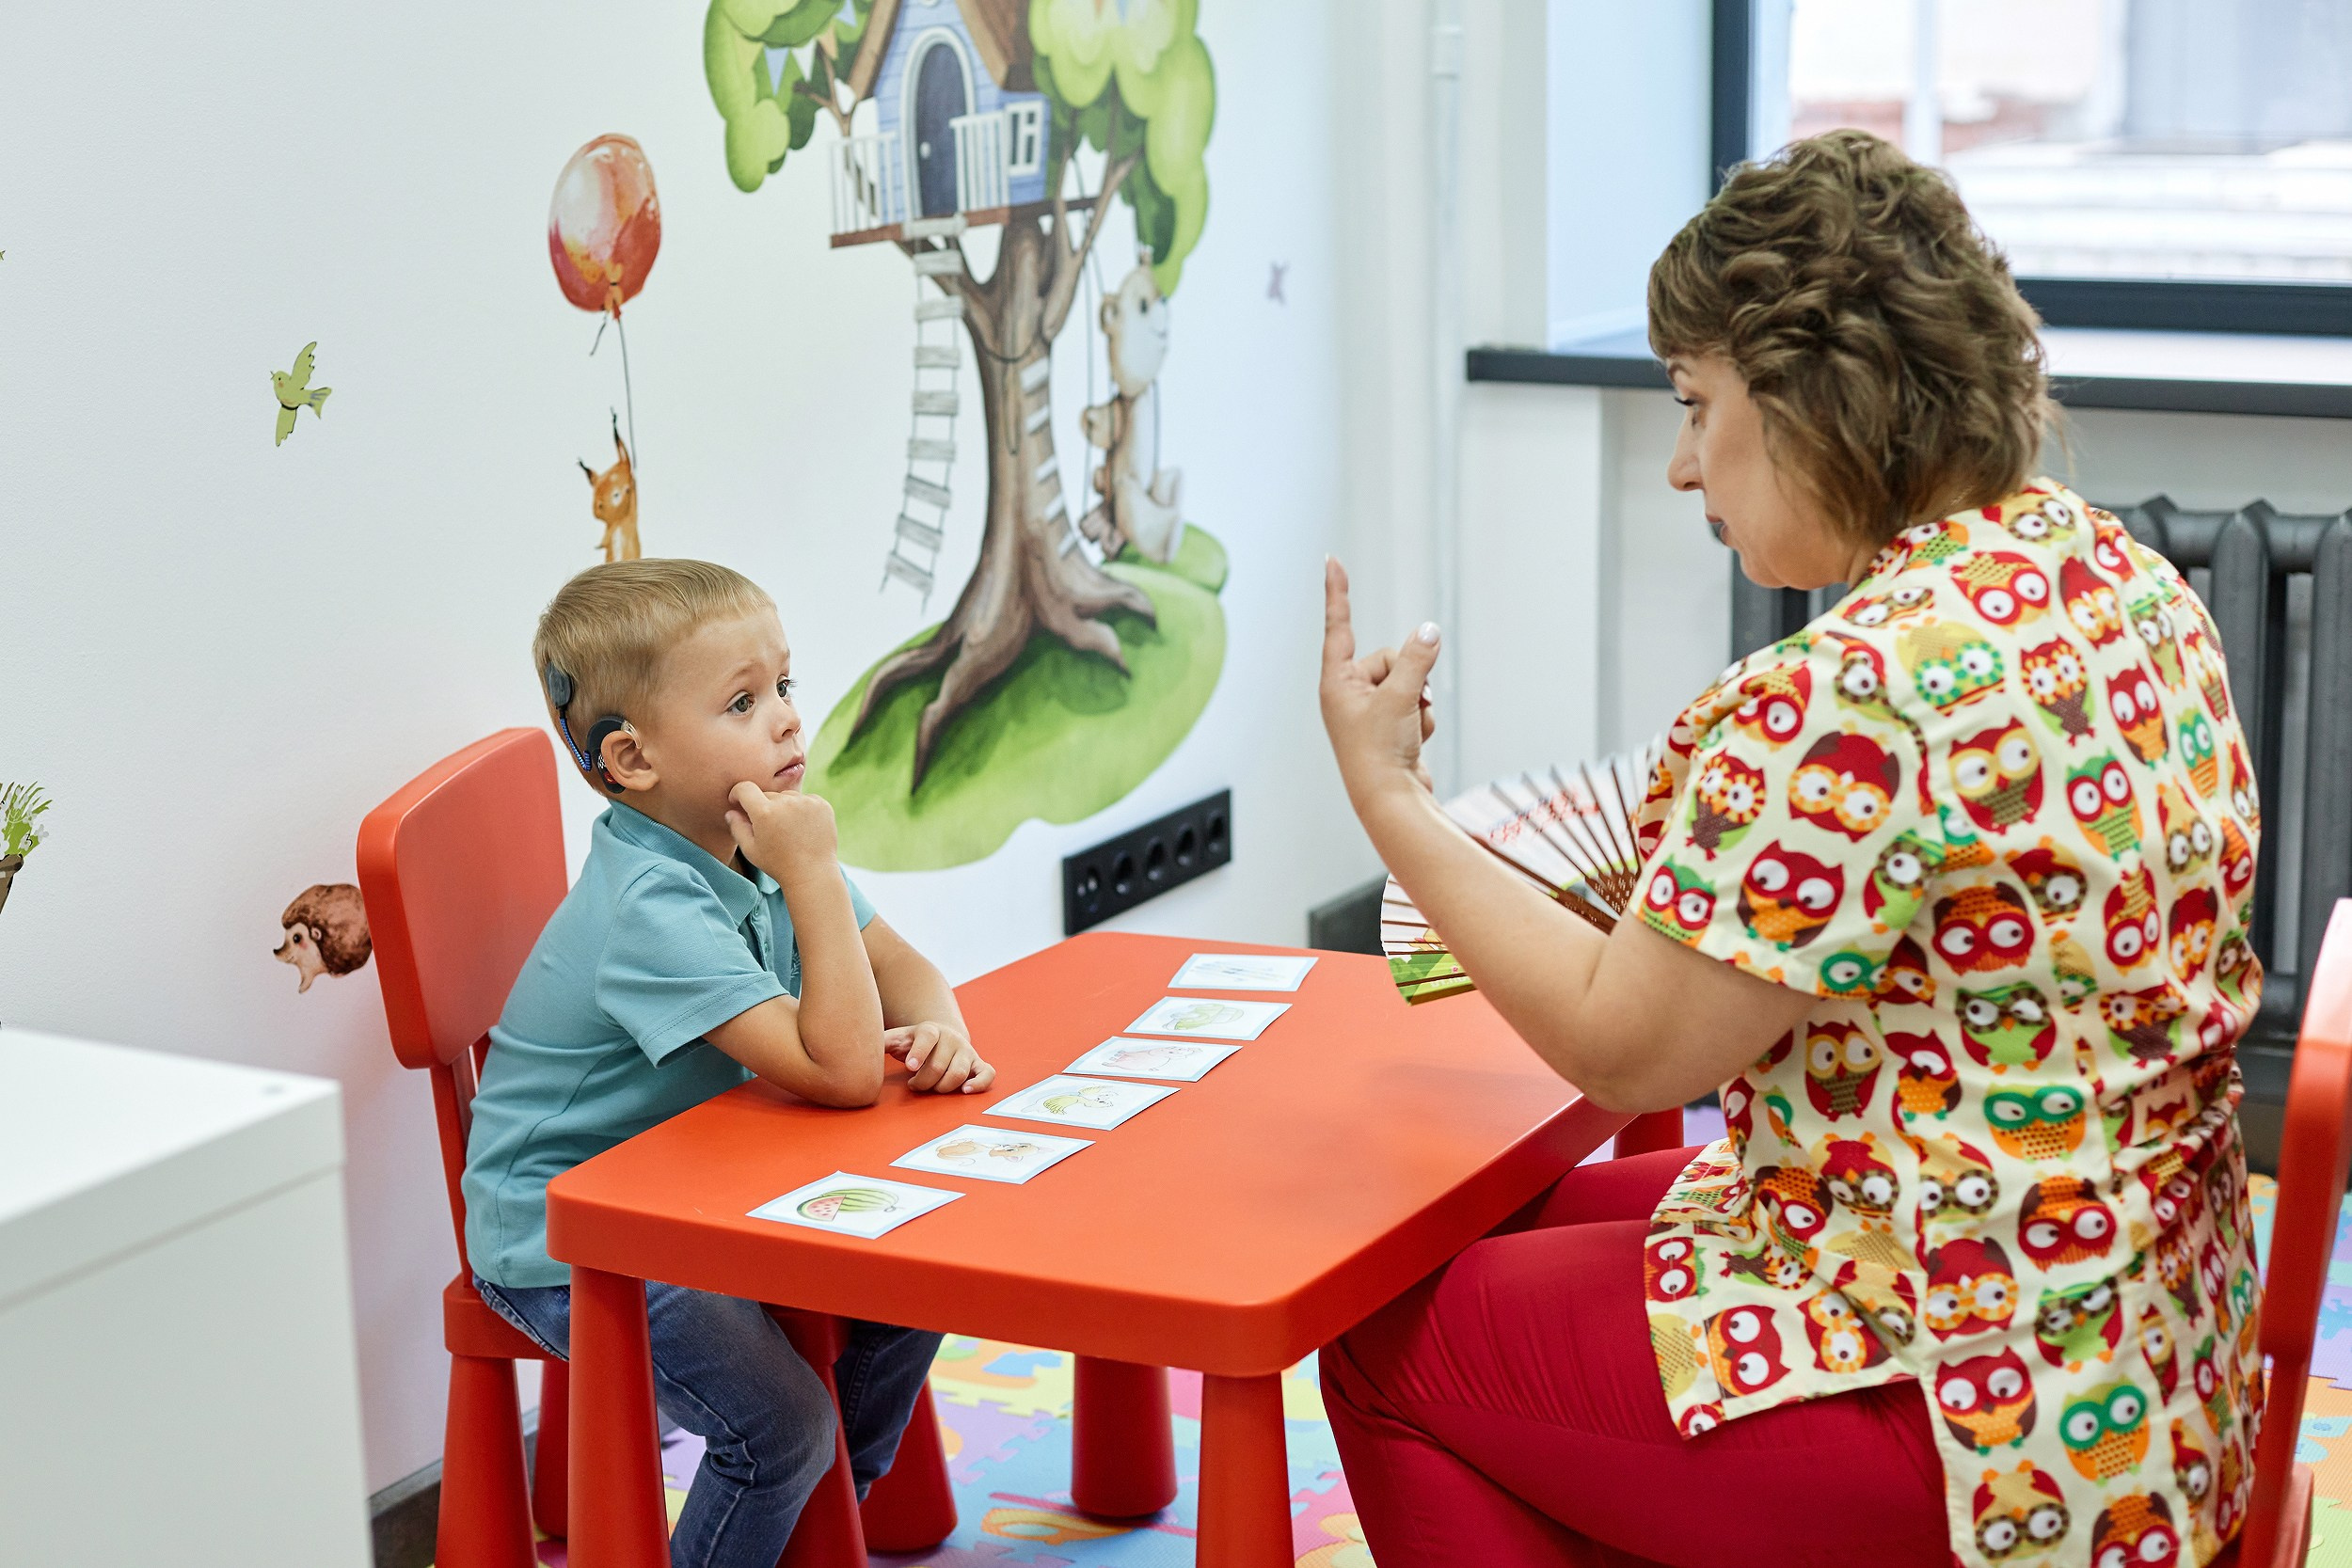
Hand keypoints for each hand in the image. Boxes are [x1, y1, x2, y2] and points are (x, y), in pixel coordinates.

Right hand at [725, 782, 838, 884]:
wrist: (812, 873)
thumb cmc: (778, 864)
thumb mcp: (750, 849)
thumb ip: (737, 827)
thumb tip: (731, 811)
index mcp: (764, 812)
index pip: (745, 788)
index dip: (737, 793)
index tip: (737, 801)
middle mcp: (786, 802)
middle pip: (767, 794)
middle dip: (764, 807)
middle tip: (770, 828)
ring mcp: (806, 802)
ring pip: (787, 796)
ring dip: (784, 807)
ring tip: (788, 830)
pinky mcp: (822, 804)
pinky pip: (806, 799)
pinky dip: (802, 809)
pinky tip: (803, 828)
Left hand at [883, 1021, 994, 1094]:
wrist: (942, 1036)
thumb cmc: (915, 1043)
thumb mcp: (898, 1039)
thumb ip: (883, 1041)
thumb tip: (863, 1044)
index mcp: (930, 1030)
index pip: (927, 1036)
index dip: (919, 1051)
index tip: (909, 1067)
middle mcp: (952, 1039)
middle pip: (940, 1065)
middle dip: (924, 1081)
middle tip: (913, 1083)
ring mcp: (967, 1051)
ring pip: (960, 1073)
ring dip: (942, 1087)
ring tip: (931, 1087)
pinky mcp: (979, 1064)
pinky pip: (987, 1073)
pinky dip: (979, 1083)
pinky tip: (965, 1091)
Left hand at [1319, 557, 1439, 807]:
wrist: (1392, 800)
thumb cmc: (1381, 752)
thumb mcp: (1402, 697)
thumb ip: (1418, 659)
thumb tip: (1429, 631)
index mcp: (1336, 683)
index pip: (1339, 627)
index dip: (1338, 593)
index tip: (1331, 560)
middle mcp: (1348, 694)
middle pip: (1391, 658)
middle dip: (1410, 678)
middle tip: (1405, 706)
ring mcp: (1369, 710)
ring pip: (1410, 681)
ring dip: (1419, 701)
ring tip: (1408, 728)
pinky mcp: (1389, 725)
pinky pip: (1416, 703)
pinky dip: (1422, 718)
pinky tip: (1414, 739)